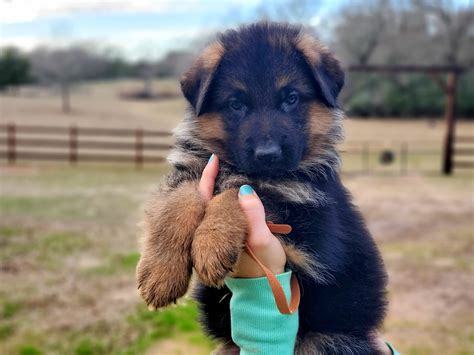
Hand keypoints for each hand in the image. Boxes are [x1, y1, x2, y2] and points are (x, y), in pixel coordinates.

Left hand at [198, 154, 285, 277]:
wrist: (268, 286)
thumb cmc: (265, 265)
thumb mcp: (262, 241)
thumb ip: (253, 217)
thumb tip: (244, 191)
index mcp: (215, 232)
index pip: (206, 199)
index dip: (209, 178)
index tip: (214, 159)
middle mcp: (214, 231)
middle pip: (208, 199)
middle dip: (213, 178)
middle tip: (219, 158)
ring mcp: (222, 232)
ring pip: (218, 204)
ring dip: (223, 186)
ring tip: (227, 167)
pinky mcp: (233, 233)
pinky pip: (229, 210)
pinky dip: (233, 196)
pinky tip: (239, 188)